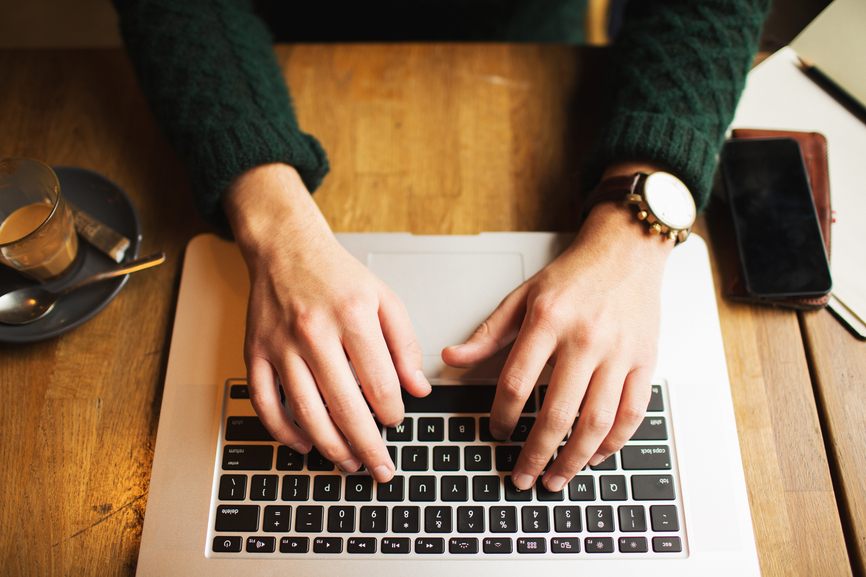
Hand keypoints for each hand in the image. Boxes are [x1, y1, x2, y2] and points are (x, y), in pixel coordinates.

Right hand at [223, 163, 429, 482]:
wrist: (285, 247)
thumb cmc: (337, 276)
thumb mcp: (384, 299)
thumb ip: (406, 344)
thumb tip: (418, 388)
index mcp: (353, 317)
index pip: (380, 384)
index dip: (393, 413)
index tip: (396, 422)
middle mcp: (315, 333)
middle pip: (345, 407)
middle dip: (367, 447)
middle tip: (380, 468)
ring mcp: (281, 346)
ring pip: (307, 413)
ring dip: (330, 448)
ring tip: (348, 463)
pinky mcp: (256, 353)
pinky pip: (266, 404)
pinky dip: (284, 432)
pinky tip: (304, 444)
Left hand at [443, 179, 671, 491]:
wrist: (626, 251)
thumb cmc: (574, 275)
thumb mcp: (523, 296)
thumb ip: (488, 333)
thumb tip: (451, 357)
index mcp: (549, 320)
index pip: (518, 382)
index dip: (503, 416)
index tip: (496, 433)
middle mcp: (586, 338)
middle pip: (557, 412)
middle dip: (536, 453)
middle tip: (522, 477)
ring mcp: (620, 353)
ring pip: (597, 421)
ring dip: (574, 459)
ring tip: (556, 478)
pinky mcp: (645, 361)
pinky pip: (632, 413)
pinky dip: (613, 442)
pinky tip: (595, 456)